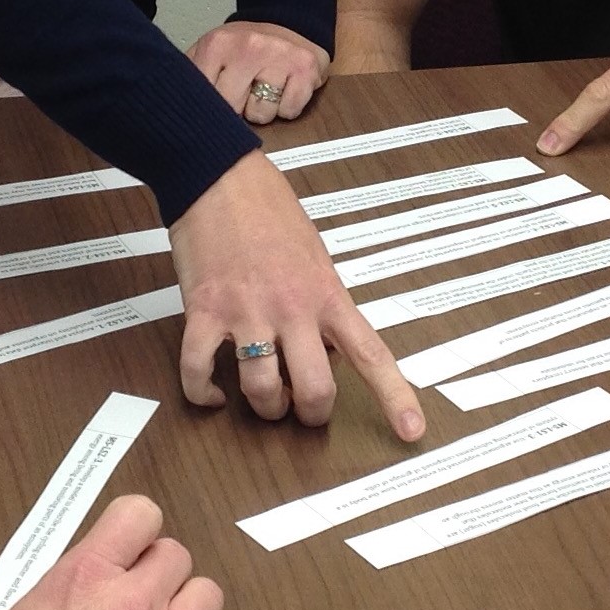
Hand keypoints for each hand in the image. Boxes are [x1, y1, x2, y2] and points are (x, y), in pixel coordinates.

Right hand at [0, 496, 229, 609]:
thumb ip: (65, 584)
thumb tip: (96, 569)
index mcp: (83, 578)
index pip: (140, 514)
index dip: (136, 533)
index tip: (130, 553)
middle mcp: (131, 604)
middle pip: (177, 554)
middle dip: (157, 575)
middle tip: (137, 605)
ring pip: (208, 595)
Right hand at [171, 150, 425, 441]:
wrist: (217, 177)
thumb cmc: (269, 213)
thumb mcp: (316, 257)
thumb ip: (323, 306)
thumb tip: (324, 352)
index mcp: (328, 296)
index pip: (371, 355)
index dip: (394, 398)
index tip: (411, 432)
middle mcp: (293, 310)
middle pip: (315, 391)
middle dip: (309, 413)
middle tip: (300, 407)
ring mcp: (247, 313)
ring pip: (261, 390)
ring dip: (263, 407)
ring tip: (260, 397)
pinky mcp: (203, 312)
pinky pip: (198, 371)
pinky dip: (203, 393)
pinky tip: (212, 392)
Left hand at [189, 20, 329, 124]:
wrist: (288, 22)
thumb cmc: (244, 49)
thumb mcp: (211, 54)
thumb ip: (193, 78)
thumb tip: (180, 109)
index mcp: (217, 45)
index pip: (205, 98)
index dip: (212, 107)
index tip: (216, 100)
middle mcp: (248, 46)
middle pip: (233, 110)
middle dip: (238, 109)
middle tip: (244, 91)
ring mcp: (279, 55)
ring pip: (262, 115)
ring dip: (263, 110)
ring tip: (264, 88)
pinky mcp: (305, 68)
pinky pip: (289, 111)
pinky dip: (287, 108)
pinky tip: (284, 89)